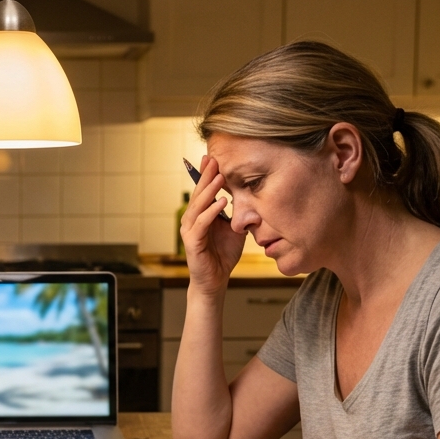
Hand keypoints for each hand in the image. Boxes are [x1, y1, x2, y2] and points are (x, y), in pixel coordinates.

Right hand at [181, 155, 246, 295]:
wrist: (215, 280)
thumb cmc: (223, 255)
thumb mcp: (234, 229)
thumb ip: (237, 213)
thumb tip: (250, 196)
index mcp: (200, 215)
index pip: (202, 191)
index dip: (205, 174)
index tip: (211, 158)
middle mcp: (192, 220)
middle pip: (198, 194)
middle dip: (206, 176)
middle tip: (213, 160)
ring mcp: (190, 231)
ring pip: (198, 206)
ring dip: (209, 191)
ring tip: (219, 178)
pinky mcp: (192, 243)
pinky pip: (202, 224)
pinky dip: (211, 212)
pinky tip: (222, 203)